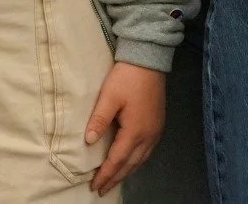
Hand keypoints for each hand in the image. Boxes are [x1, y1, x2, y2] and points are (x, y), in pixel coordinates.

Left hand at [86, 61, 165, 195]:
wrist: (149, 59)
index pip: (117, 160)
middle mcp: (148, 134)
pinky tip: (131, 161)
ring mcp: (156, 129)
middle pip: (131, 164)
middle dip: (116, 177)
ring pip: (141, 159)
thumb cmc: (127, 77)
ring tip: (114, 179)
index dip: (105, 174)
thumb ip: (99, 120)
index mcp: (135, 130)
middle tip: (102, 189)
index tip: (94, 186)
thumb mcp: (109, 96)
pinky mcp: (158, 123)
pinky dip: (137, 160)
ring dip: (127, 171)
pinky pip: (148, 150)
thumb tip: (89, 142)